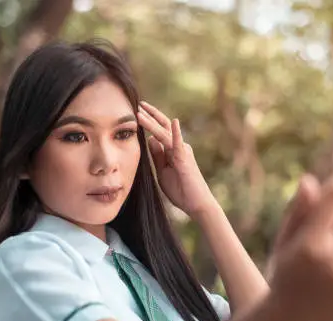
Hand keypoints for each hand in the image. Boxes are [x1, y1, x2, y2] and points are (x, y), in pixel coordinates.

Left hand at [137, 101, 216, 218]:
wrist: (196, 204)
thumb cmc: (181, 190)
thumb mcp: (162, 170)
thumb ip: (157, 155)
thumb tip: (150, 139)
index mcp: (172, 150)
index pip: (159, 131)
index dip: (149, 121)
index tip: (137, 112)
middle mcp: (179, 147)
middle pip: (163, 126)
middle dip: (150, 115)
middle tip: (138, 104)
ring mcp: (182, 152)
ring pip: (165, 133)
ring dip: (152, 122)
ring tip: (140, 112)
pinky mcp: (185, 160)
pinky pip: (179, 144)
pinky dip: (175, 133)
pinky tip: (173, 122)